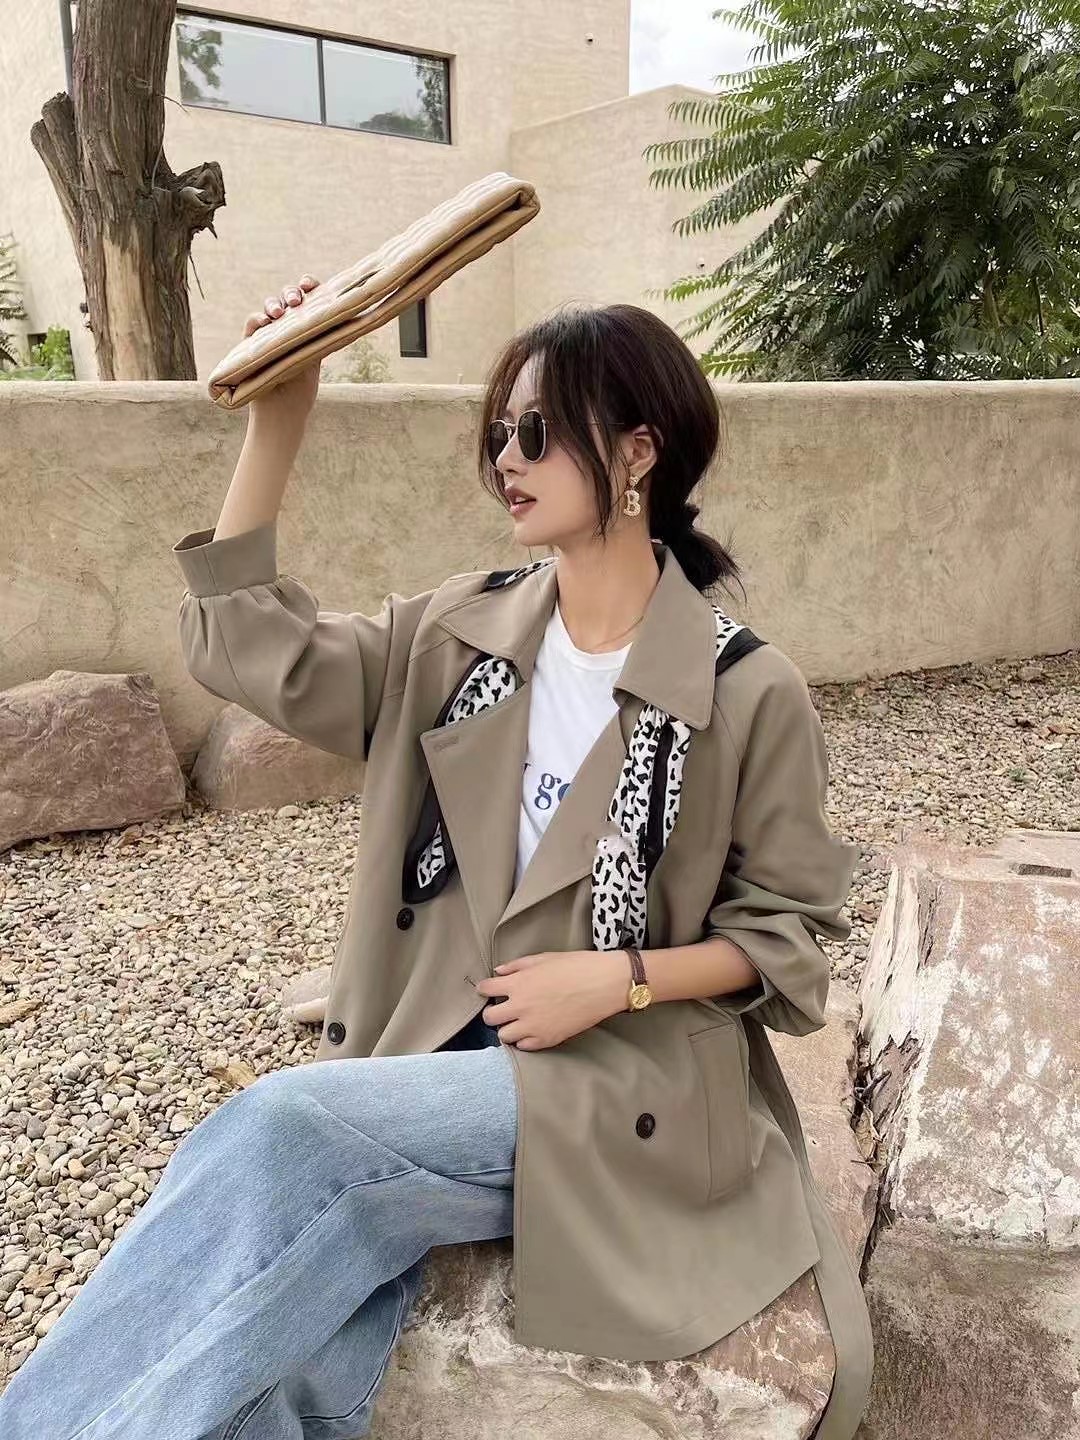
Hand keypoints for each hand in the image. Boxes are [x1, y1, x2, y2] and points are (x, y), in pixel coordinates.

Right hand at [245, 274, 322, 430]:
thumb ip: (323, 335)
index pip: (306, 299)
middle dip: (291, 293)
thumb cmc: (301, 391)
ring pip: (268, 307)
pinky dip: (256, 319)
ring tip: (278, 312)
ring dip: (273, 303)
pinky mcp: (250, 345)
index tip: (310, 284)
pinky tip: (265, 321)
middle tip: (296, 300)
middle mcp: (286, 327)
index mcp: (305, 327)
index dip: (308, 286)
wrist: (282, 415)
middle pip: (286, 298)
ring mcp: (268, 334)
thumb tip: (345, 314)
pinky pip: (251, 324)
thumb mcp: (316, 359)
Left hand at [474, 950, 628, 1049]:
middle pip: (489, 1017)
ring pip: (504, 1035)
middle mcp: (521, 1006)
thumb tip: (498, 971)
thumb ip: (517, 965)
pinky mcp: (547, 1040)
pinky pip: (523, 1047)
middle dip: (493, 1012)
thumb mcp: (544, 958)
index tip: (489, 989)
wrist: (604, 984)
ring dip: (508, 1028)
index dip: (485, 988)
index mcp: (518, 983)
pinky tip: (533, 1030)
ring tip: (518, 1021)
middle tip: (503, 1008)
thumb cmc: (577, 965)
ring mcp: (533, 1026)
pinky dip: (524, 1040)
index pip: (485, 989)